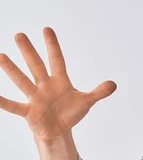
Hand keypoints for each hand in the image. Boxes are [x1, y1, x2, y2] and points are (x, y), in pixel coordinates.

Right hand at [0, 27, 116, 141]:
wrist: (58, 130)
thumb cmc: (70, 112)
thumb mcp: (86, 102)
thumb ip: (98, 92)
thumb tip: (114, 84)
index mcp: (60, 81)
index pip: (57, 60)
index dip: (53, 46)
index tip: (47, 29)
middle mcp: (45, 86)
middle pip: (36, 65)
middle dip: (29, 51)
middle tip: (19, 35)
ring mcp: (35, 97)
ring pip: (23, 81)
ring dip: (12, 70)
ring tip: (1, 56)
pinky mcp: (29, 112)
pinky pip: (14, 106)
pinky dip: (3, 101)